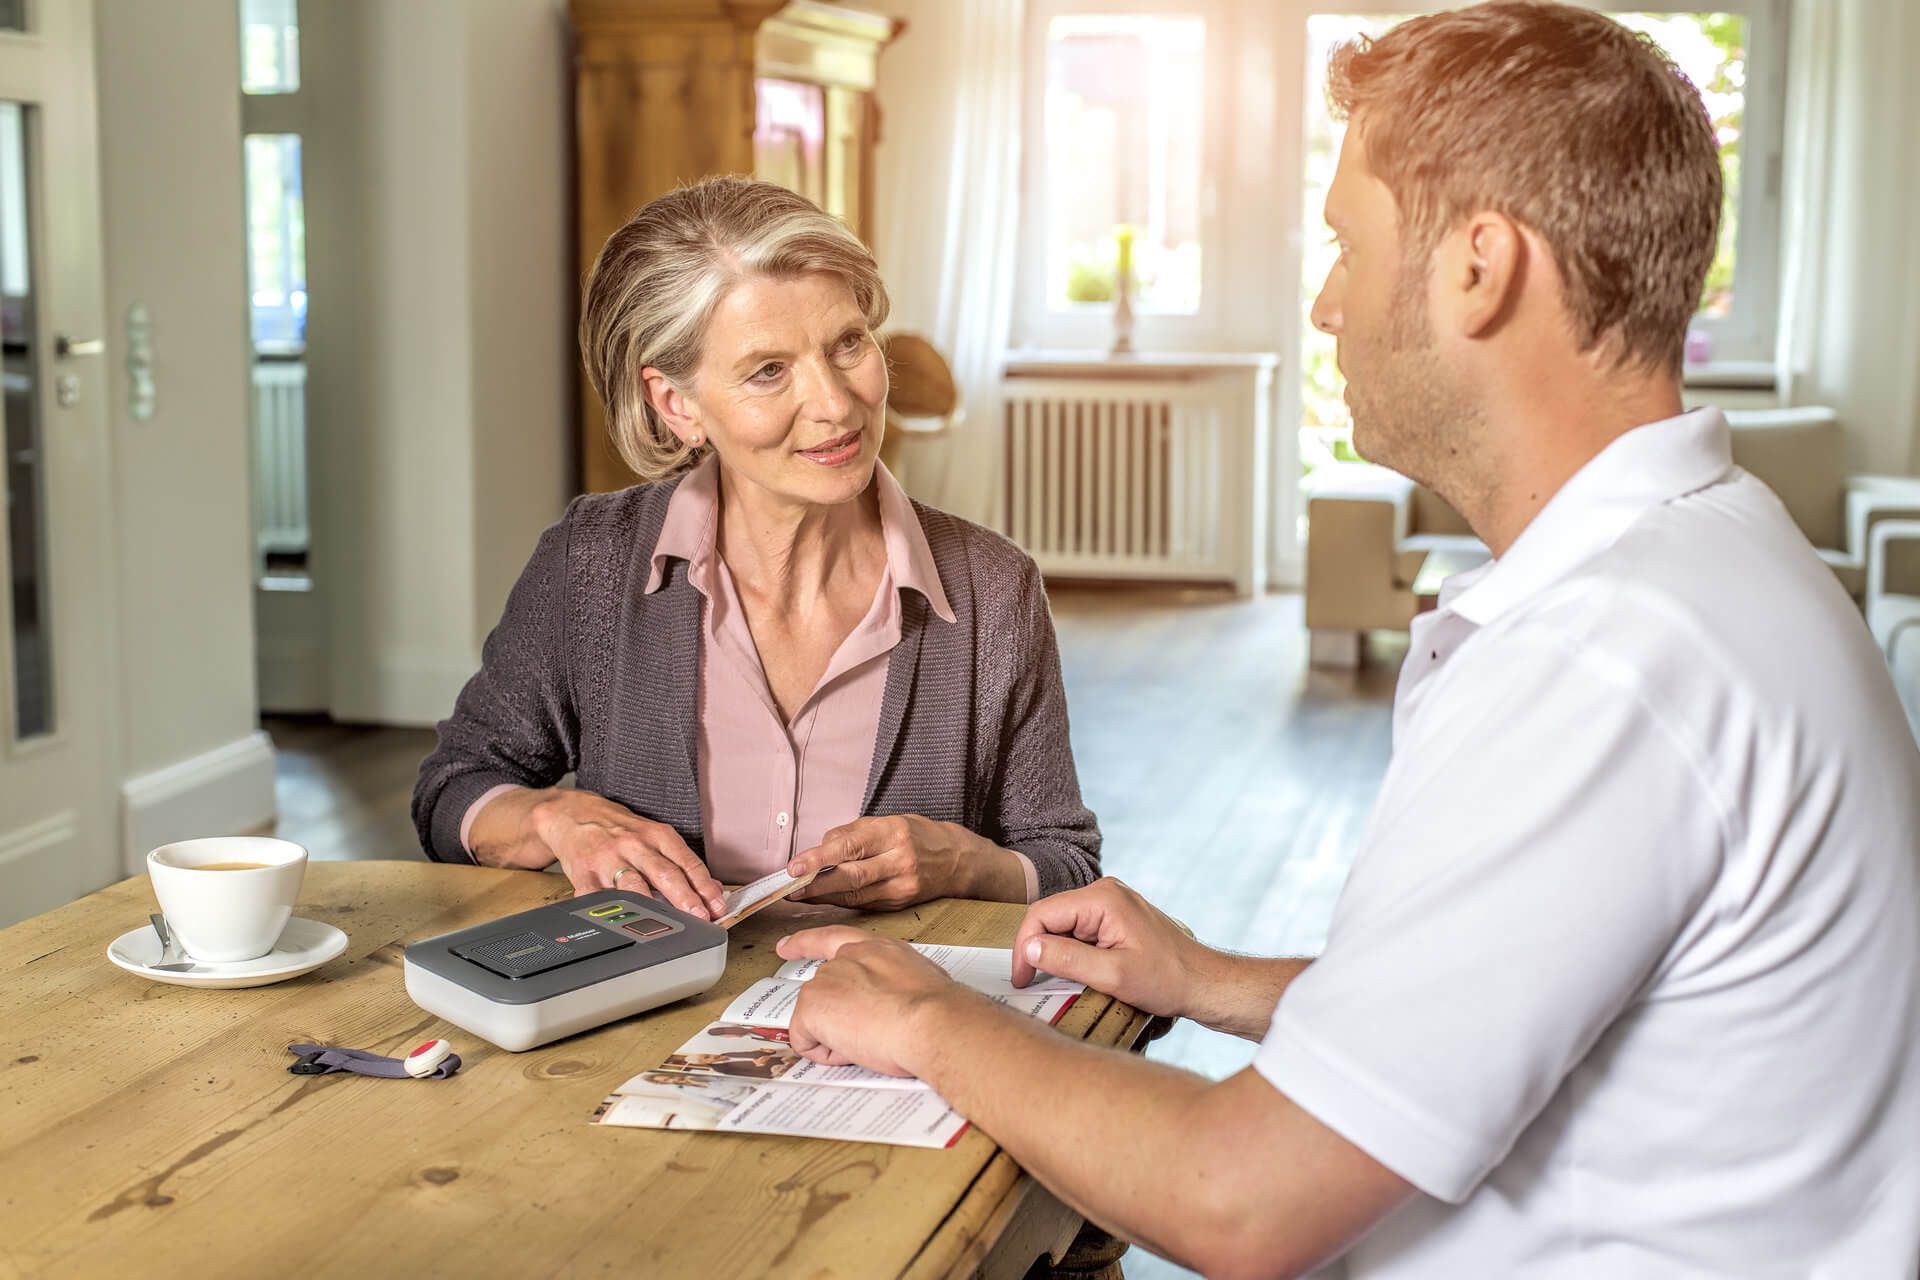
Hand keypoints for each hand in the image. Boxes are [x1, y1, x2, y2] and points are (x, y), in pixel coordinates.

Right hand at [525, 790, 726, 918]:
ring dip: (653, 908)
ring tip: (668, 925)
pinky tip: (619, 922)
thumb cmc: (619, 829)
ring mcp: (608, 859)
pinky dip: (607, 910)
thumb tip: (713, 888)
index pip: (687, 862)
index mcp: (657, 835)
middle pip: (665, 874)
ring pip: (633, 886)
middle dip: (686, 899)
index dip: (705, 886)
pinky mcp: (584, 872)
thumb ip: (682, 861)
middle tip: (701, 918)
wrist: (574, 814)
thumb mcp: (654, 836)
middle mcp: (635, 845)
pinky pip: (596, 896)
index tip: (717, 906)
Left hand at [775, 926, 967, 1076]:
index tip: (785, 947)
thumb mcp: (921, 983)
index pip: (833, 939)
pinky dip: (826, 1054)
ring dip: (838, 1037)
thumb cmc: (939, 1010)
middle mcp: (847, 958)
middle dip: (837, 1017)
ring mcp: (826, 979)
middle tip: (871, 1034)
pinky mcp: (812, 1005)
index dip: (805, 944)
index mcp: (877, 949)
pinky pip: (806, 1041)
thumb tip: (901, 1004)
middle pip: (824, 991)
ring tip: (872, 1041)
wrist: (933, 1021)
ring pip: (817, 1019)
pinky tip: (855, 1050)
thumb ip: (898, 985)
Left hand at [787, 814, 1008, 909]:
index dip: (819, 858)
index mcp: (894, 833)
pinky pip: (864, 904)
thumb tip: (820, 848)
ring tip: (799, 895)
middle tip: (789, 888)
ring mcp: (901, 887)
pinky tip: (825, 899)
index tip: (795, 866)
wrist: (958, 861)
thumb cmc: (919, 835)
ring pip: (854, 895)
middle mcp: (900, 861)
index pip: (850, 846)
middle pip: (850, 876)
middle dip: (815, 884)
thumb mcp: (889, 821)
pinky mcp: (900, 905)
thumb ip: (854, 833)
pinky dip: (841, 901)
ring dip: (823, 896)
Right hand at [1011, 878, 1203, 1018]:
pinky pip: (1079, 931)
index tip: (1022, 978)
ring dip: (1054, 952)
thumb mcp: (1113, 975)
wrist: (1204, 983)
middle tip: (1031, 983)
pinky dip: (1071, 952)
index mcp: (1102, 898)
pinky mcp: (1115, 918)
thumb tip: (1029, 947)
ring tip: (1055, 982)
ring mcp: (1110, 903)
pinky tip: (1075, 974)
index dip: (1024, 946)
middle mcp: (1104, 892)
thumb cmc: (1168, 980)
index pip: (1042, 914)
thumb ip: (1068, 958)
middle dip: (1037, 949)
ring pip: (1063, 925)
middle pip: (1050, 917)